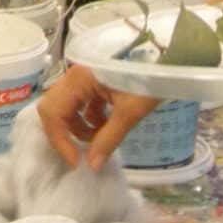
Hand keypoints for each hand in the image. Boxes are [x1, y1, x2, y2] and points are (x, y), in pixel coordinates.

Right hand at [38, 65, 158, 170]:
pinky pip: (83, 102)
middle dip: (67, 133)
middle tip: (83, 152)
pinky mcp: (95, 79)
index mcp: (78, 79)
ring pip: (69, 106)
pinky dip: (90, 117)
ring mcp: (85, 76)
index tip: (77, 161)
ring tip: (102, 136)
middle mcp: (75, 75)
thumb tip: (92, 166)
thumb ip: (108, 139)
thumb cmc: (149, 79)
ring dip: (80, 127)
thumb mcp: (130, 112)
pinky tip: (108, 124)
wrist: (170, 57)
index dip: (60, 140)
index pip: (52, 113)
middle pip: (55, 109)